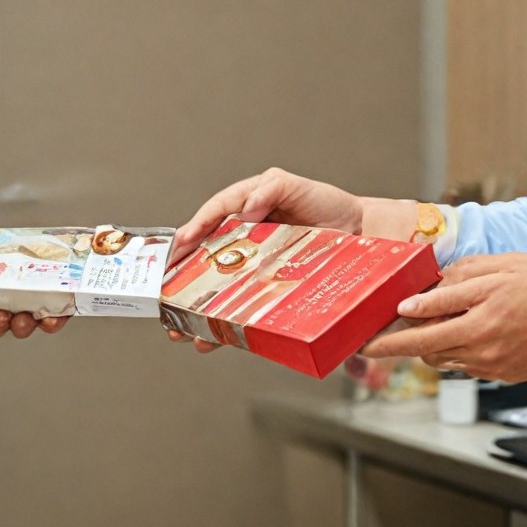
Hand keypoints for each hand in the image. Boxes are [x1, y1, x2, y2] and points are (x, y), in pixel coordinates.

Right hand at [164, 168, 366, 353]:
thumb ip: (271, 189)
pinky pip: (239, 307)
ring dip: (194, 310)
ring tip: (179, 329)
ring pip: (216, 287)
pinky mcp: (266, 288)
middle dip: (181, 278)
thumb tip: (245, 208)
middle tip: (164, 293)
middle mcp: (244, 236)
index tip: (180, 244)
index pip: (213, 216)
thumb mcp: (297, 186)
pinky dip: (223, 325)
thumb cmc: (328, 205)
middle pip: (204, 257)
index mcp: (246, 207)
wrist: (361, 233)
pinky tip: (210, 340)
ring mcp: (253, 264)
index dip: (194, 228)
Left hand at [359, 254, 526, 381]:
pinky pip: (464, 367)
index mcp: (480, 315)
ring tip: (415, 329)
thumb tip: (424, 290)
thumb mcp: (504, 268)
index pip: (423, 325)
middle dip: (394, 347)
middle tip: (371, 342)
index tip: (370, 332)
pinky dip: (452, 352)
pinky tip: (456, 334)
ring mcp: (492, 364)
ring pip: (442, 359)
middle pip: (424, 349)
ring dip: (425, 347)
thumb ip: (461, 278)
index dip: (392, 330)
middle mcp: (482, 345)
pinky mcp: (502, 375)